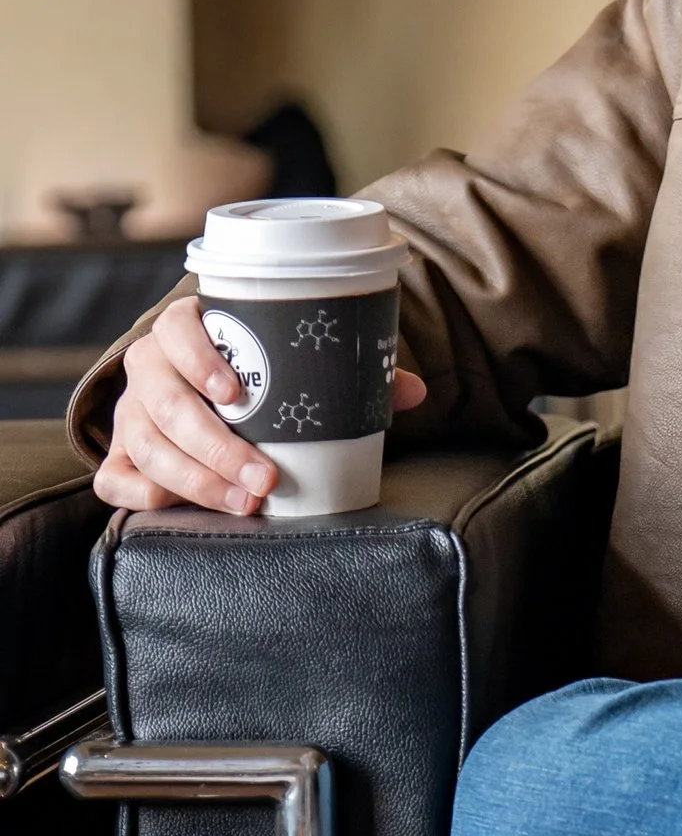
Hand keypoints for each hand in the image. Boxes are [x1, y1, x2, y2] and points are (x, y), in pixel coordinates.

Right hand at [93, 298, 426, 516]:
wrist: (201, 390)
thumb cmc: (256, 375)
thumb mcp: (294, 368)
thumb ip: (348, 377)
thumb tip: (413, 391)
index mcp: (183, 333)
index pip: (175, 331)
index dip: (198, 357)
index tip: (234, 389)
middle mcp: (149, 370)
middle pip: (166, 404)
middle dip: (216, 446)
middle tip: (263, 479)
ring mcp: (130, 412)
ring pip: (147, 445)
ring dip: (196, 479)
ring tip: (246, 502)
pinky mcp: (123, 452)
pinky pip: (113, 476)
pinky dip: (139, 492)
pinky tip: (175, 504)